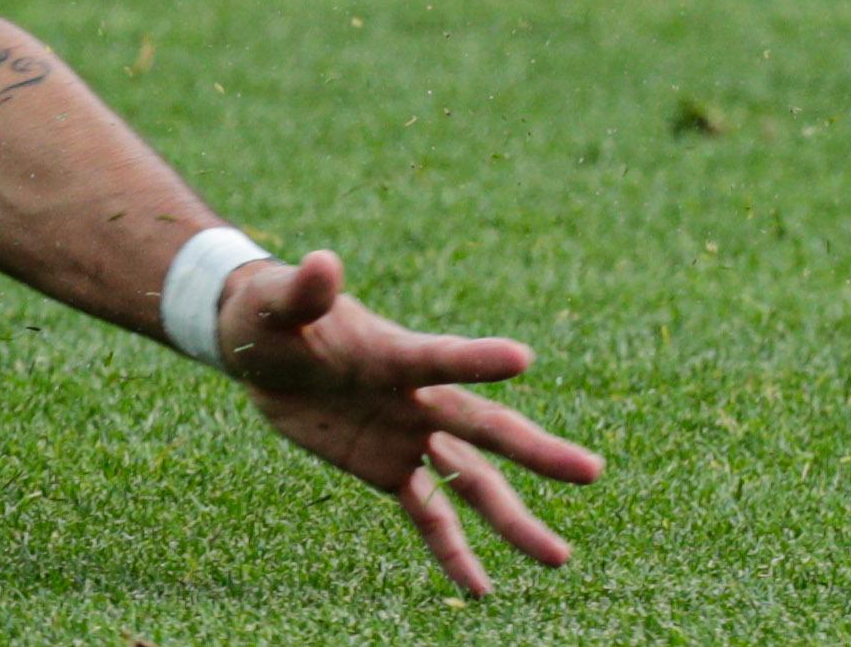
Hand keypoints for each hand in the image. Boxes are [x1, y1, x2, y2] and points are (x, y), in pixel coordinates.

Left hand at [216, 249, 599, 598]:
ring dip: (512, 519)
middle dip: (535, 451)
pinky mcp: (390, 469)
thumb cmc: (271, 312)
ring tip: (557, 558)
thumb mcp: (275, 301)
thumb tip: (322, 261)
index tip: (522, 357)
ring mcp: (409, 436)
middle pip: (484, 427)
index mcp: (394, 352)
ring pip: (472, 482)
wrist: (259, 349)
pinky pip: (429, 515)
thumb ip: (302, 290)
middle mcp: (417, 397)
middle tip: (590, 471)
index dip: (475, 359)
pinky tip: (482, 589)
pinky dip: (453, 551)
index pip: (440, 357)